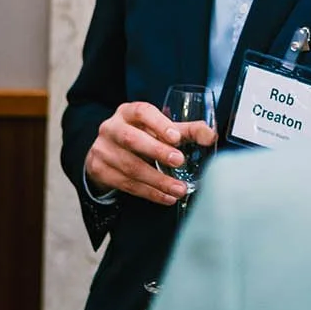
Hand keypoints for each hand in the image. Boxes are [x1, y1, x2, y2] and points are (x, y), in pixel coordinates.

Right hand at [84, 102, 216, 206]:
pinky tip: (165, 197)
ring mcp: (102, 150)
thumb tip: (211, 136)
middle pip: (131, 139)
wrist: (108, 154)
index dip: (159, 124)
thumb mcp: (160, 130)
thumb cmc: (141, 137)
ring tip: (179, 189)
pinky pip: (126, 184)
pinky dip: (149, 193)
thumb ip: (186, 131)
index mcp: (128, 112)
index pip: (142, 112)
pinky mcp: (99, 170)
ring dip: (157, 180)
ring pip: (129, 167)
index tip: (177, 138)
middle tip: (179, 161)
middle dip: (157, 152)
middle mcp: (111, 128)